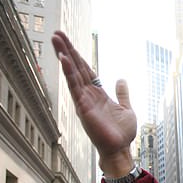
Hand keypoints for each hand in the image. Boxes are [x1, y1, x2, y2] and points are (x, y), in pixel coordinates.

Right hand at [51, 31, 135, 176]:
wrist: (120, 150)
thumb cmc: (121, 134)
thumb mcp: (126, 109)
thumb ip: (122, 94)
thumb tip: (121, 79)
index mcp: (98, 94)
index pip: (86, 70)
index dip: (78, 56)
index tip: (68, 42)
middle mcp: (88, 95)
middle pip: (76, 68)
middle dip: (67, 50)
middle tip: (57, 33)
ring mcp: (84, 101)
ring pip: (73, 74)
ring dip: (64, 56)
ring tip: (56, 39)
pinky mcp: (83, 107)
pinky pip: (75, 87)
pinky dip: (69, 73)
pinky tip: (64, 59)